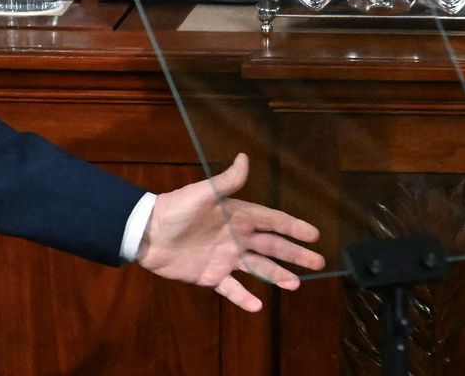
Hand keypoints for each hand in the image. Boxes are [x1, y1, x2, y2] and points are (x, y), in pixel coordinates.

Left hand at [136, 153, 324, 312]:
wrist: (145, 234)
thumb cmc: (173, 209)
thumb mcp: (201, 193)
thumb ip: (226, 181)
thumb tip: (244, 157)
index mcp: (236, 216)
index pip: (271, 221)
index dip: (292, 227)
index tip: (314, 234)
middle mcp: (235, 238)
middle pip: (272, 246)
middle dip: (295, 254)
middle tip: (319, 261)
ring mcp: (225, 258)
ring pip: (258, 268)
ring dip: (277, 276)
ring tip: (296, 285)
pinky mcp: (211, 276)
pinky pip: (232, 289)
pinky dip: (244, 298)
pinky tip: (258, 306)